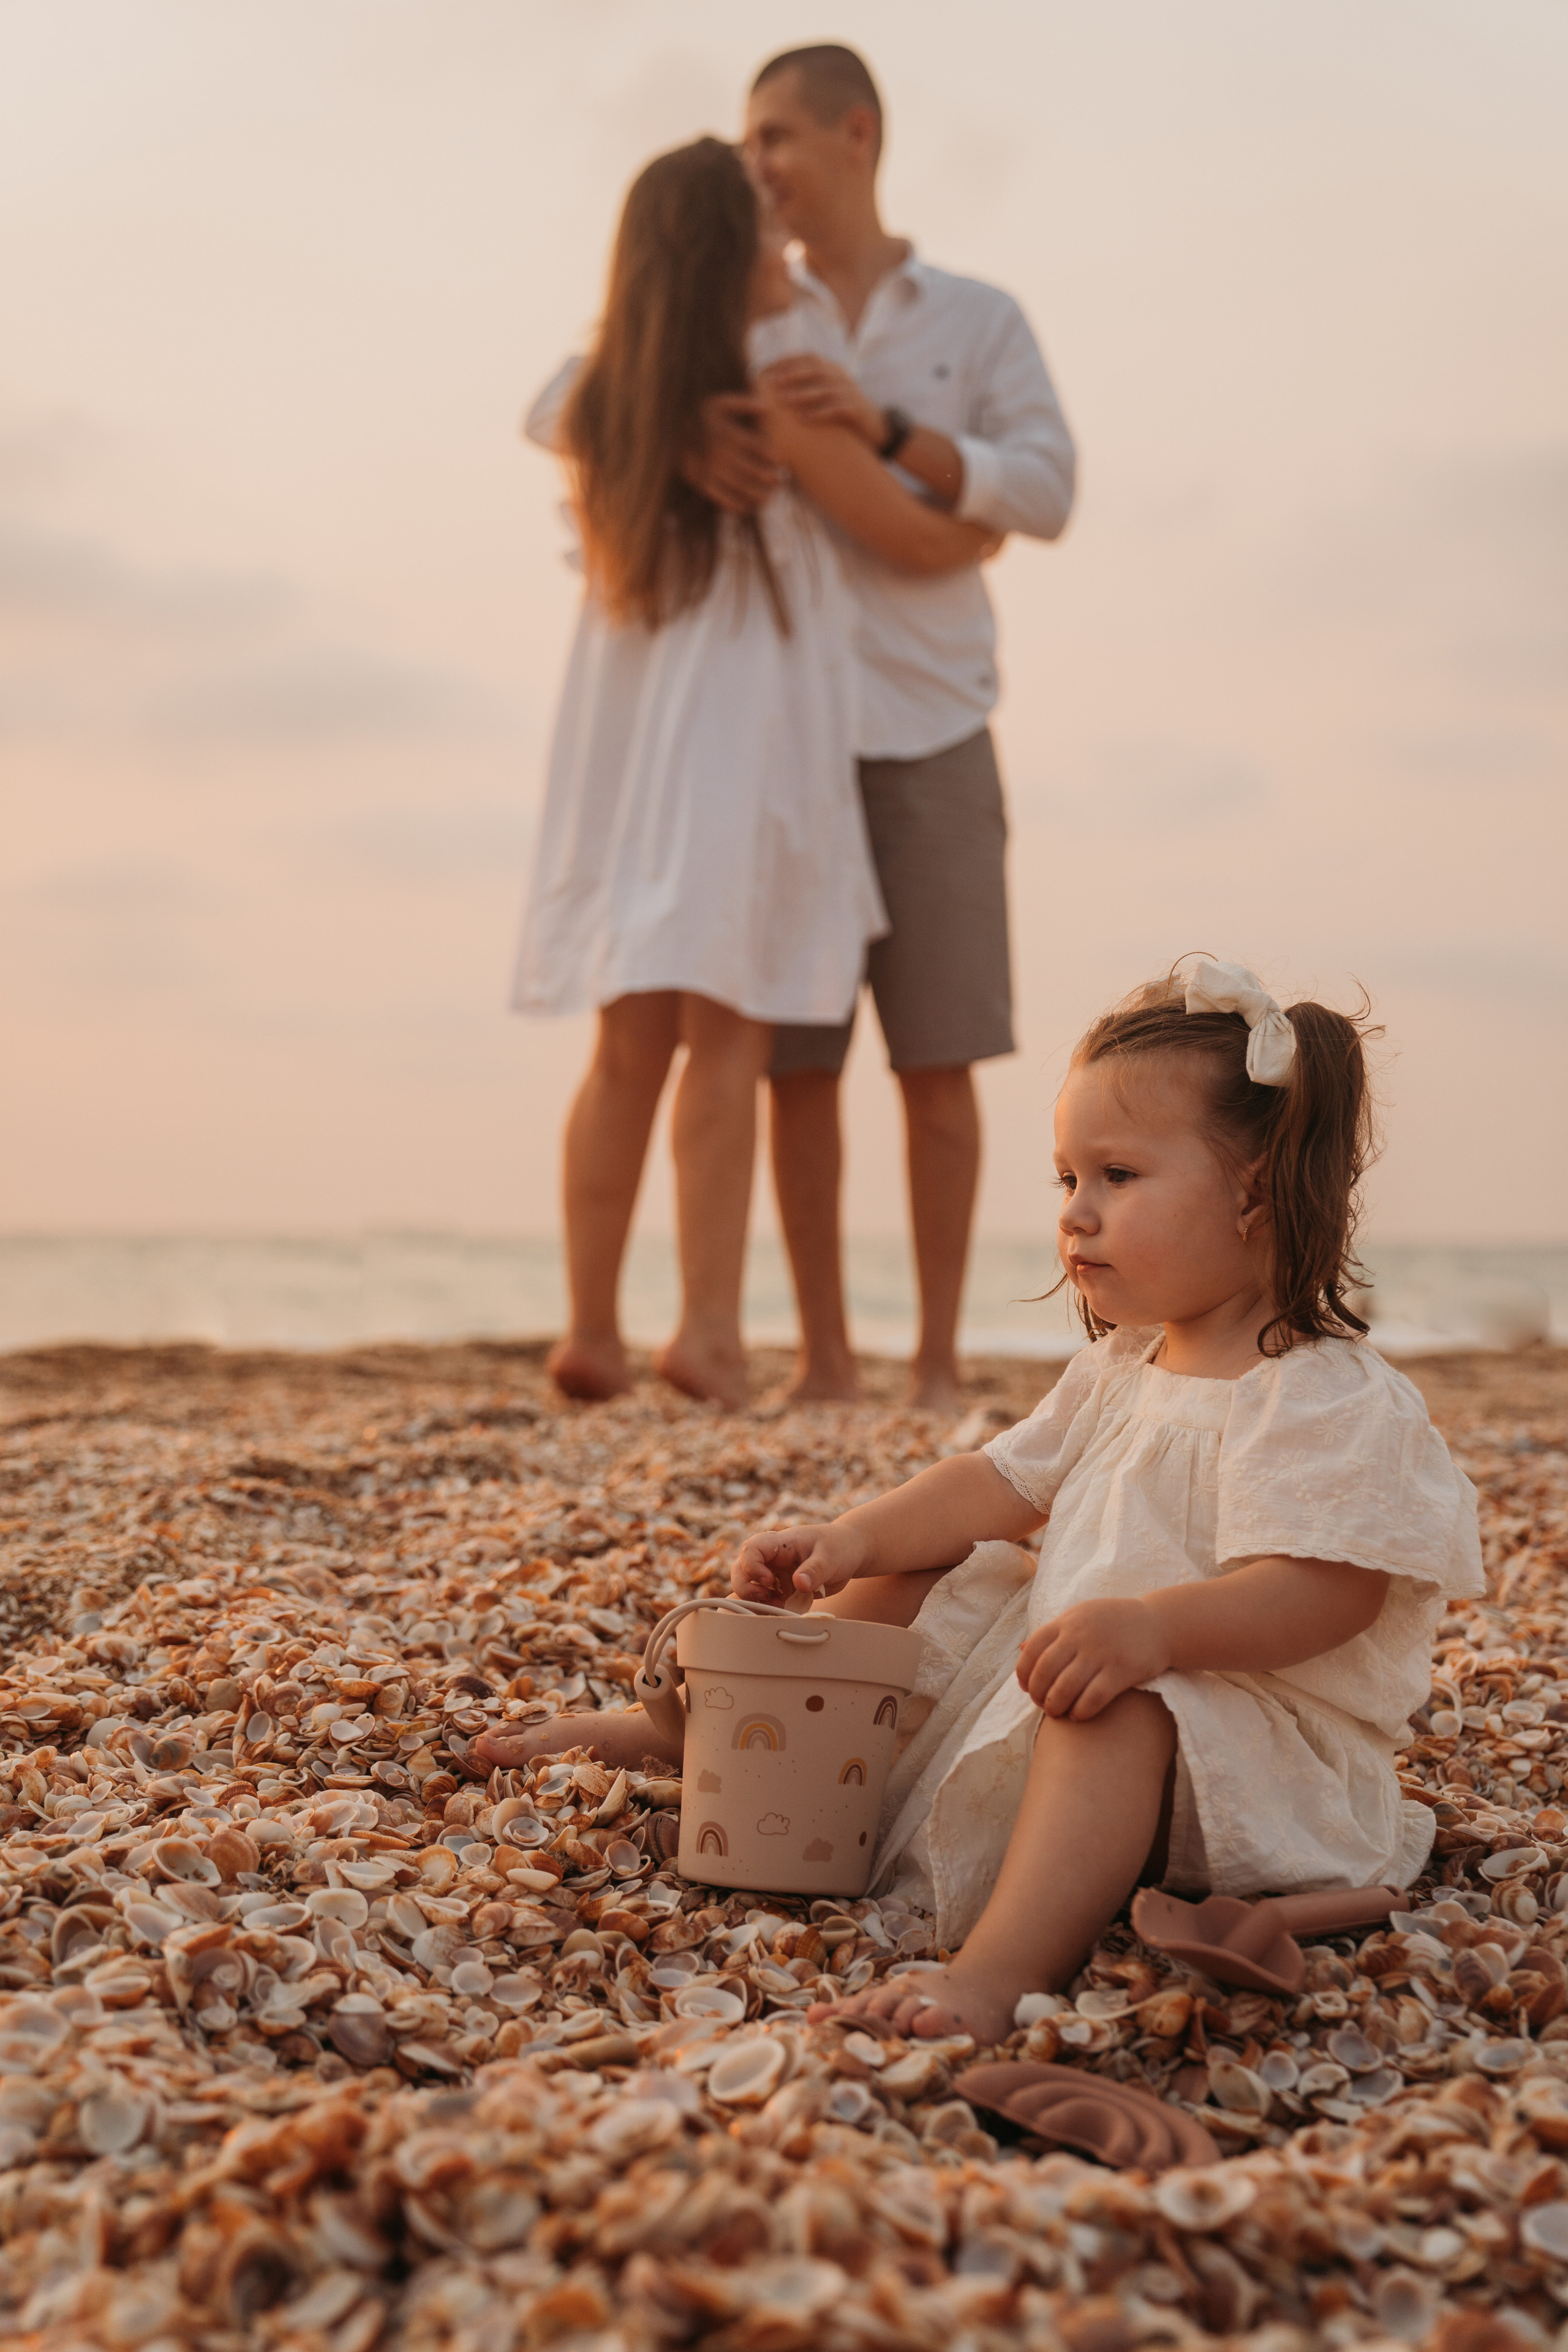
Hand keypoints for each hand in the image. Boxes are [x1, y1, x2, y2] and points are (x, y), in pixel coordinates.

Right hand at [682, 392, 782, 515]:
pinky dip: (738, 504)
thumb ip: (743, 403)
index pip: (756, 446)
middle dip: (768, 477)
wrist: (671, 434)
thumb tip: (767, 404)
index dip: (771, 455)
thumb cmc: (702, 417)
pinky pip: (723, 498)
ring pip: (740, 486)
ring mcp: (711, 470)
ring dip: (758, 494)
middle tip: (779, 481)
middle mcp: (720, 453)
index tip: (780, 461)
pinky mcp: (703, 482)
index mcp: (727, 433)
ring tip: (770, 497)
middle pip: (751, 469)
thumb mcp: (719, 403)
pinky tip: (750, 506)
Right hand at [732, 1520, 871, 1607]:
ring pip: (748, 1587)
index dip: (752, 1567)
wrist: (850, 1553)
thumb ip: (814, 1569)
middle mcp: (772, 1559)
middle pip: (740, 1570)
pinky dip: (767, 1610)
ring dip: (755, 1602)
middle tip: (769, 1599)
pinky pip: (765, 1601)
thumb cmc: (839, 1547)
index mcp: (780, 1543)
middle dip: (747, 1588)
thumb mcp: (830, 1556)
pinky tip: (782, 1613)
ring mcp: (775, 1575)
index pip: (751, 1549)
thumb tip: (799, 1584)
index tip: (770, 1581)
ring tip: (779, 1607)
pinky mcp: (782, 1590)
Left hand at [758, 356, 886, 448]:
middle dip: (791, 374)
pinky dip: (820, 413)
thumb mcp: (826, 397)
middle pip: (815, 369)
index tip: (766, 369)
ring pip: (824, 388)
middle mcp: (841, 377)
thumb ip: (808, 390)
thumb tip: (776, 391)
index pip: (808, 358)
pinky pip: (837, 409)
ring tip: (783, 401)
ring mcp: (850, 393)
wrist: (877, 430)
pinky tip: (804, 419)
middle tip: (770, 383)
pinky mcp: (857, 411)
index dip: (787, 361)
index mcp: (832, 370)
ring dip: (802, 393)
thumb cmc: (843, 415)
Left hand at [1015, 1598, 1170, 1720]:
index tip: (1026, 1687)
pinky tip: (1078, 1715)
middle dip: (1038, 1694)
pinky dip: (1080, 1711)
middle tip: (1042, 1704)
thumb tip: (1021, 1650)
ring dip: (1055, 1706)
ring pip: (1065, 1687)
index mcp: (1067, 1621)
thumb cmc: (1114, 1623)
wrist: (1159, 1623)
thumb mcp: (1081, 1616)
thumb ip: (1054, 1633)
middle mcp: (1081, 1635)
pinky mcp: (1122, 1670)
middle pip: (1045, 1671)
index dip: (1024, 1672)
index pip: (1032, 1648)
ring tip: (1057, 1713)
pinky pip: (1093, 1698)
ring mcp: (1101, 1652)